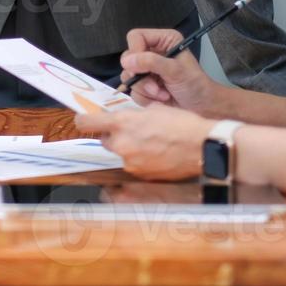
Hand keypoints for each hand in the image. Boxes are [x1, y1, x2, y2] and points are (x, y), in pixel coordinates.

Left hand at [75, 104, 213, 180]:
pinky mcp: (142, 175)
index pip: (87, 123)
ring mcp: (131, 163)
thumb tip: (125, 117)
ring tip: (149, 144)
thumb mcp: (154, 109)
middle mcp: (122, 145)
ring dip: (128, 149)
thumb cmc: (182, 124)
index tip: (84, 121)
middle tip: (131, 132)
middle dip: (114, 136)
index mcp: (122, 123)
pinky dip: (140, 161)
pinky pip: (133, 166)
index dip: (83, 121)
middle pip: (104, 141)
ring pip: (119, 155)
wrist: (202, 146)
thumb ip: (133, 114)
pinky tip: (156, 155)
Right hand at [119, 28, 222, 112]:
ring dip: (145, 89)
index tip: (139, 66)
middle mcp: (152, 53)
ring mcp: (147, 71)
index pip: (135, 37)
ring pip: (128, 76)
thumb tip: (127, 61)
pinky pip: (132, 91)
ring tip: (163, 94)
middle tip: (155, 86)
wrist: (203, 109)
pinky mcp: (144, 87)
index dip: (134, 50)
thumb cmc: (195, 85)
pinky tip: (161, 100)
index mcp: (163, 41)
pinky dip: (146, 98)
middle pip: (128, 58)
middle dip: (141, 76)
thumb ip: (151, 62)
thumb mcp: (175, 70)